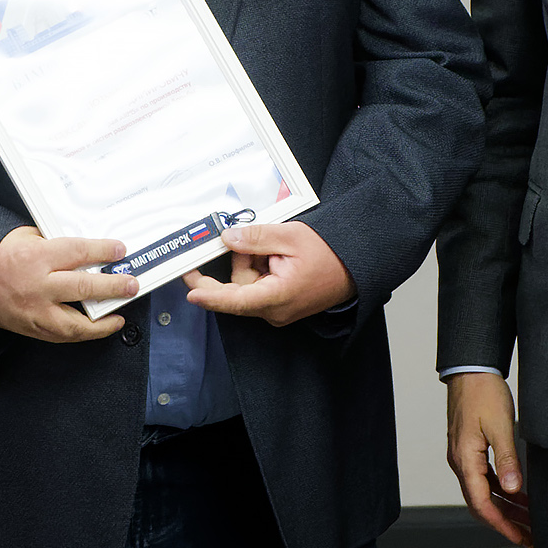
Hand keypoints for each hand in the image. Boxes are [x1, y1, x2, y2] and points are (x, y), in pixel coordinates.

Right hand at [0, 226, 135, 342]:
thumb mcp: (27, 236)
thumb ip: (56, 242)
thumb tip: (86, 250)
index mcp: (37, 256)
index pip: (78, 252)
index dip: (103, 251)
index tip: (119, 251)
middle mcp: (38, 285)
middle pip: (84, 287)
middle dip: (113, 286)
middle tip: (130, 284)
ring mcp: (36, 311)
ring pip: (76, 322)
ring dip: (102, 321)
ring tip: (119, 315)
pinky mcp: (32, 328)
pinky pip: (63, 335)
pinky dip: (83, 333)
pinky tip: (97, 327)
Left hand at [181, 222, 356, 326]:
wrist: (355, 266)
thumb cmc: (331, 255)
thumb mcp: (290, 237)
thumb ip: (255, 238)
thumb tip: (228, 238)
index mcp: (277, 298)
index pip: (235, 300)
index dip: (210, 295)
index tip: (191, 291)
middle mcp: (274, 310)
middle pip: (237, 288)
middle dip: (239, 261)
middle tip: (236, 240)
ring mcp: (276, 309)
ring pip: (246, 284)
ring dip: (252, 261)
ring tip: (275, 247)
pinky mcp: (278, 304)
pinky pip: (257, 285)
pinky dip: (261, 267)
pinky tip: (275, 255)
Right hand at [447, 371, 529, 546]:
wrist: (470, 370)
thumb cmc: (482, 393)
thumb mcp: (500, 426)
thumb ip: (507, 459)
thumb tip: (514, 488)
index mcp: (465, 459)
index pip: (481, 503)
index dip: (501, 524)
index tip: (518, 537)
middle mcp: (461, 462)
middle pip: (481, 503)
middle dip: (505, 521)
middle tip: (527, 534)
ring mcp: (464, 456)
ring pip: (483, 492)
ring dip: (505, 506)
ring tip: (526, 518)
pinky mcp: (470, 449)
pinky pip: (484, 478)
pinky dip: (501, 490)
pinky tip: (517, 493)